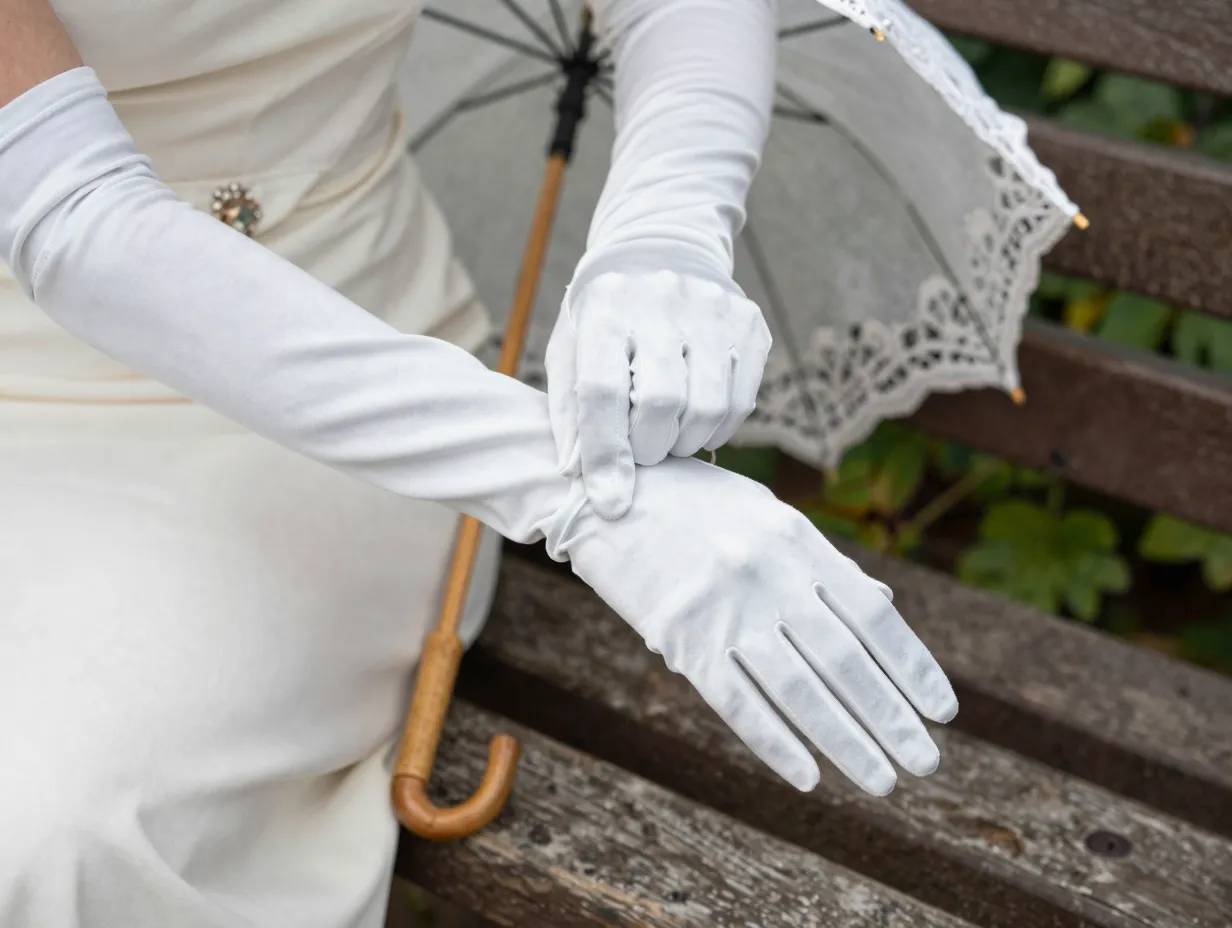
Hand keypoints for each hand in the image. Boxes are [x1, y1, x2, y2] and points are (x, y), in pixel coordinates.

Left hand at [546, 270, 770, 518]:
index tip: (610, 502)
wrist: (661, 252)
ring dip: (683, 442)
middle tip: (640, 449)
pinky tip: (694, 418)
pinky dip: (715, 428)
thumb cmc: (605, 319)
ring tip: (665, 434)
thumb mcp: (571, 351)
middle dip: (648, 448)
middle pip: (661, 404)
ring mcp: (712, 309)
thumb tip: (578, 476)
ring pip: (706, 409)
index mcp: (605, 308)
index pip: (603, 392)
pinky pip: (739, 402)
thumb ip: (569, 412)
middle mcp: (661, 301)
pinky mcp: (749, 323)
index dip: (606, 455)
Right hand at [560, 456, 957, 793]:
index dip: (912, 666)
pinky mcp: (681, 638)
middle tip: (926, 763)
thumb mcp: (762, 512)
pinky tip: (808, 777)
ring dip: (847, 742)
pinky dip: (777, 744)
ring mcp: (725, 609)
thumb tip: (879, 601)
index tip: (941, 711)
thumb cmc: (687, 502)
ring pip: (801, 691)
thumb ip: (819, 560)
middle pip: (846, 661)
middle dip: (892, 718)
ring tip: (882, 781)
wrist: (596, 491)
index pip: (872, 614)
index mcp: (796, 538)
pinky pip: (738, 703)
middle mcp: (769, 574)